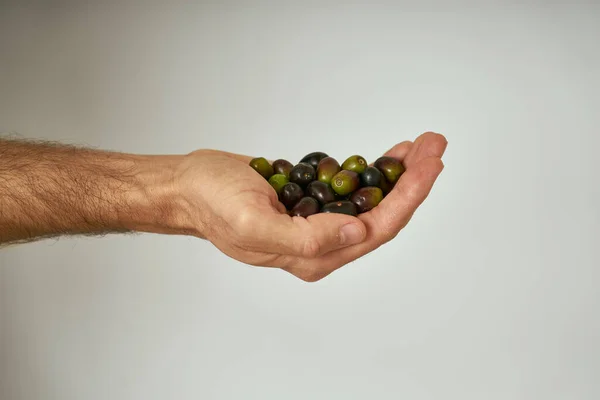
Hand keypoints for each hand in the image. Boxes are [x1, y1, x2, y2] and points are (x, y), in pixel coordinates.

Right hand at [174, 132, 446, 280]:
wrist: (190, 185)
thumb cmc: (212, 204)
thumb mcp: (251, 222)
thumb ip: (305, 238)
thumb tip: (356, 236)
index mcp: (311, 256)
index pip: (375, 230)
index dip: (407, 198)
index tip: (429, 166)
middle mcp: (322, 244)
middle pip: (382, 215)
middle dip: (412, 182)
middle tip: (434, 146)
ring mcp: (320, 222)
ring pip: (373, 201)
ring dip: (400, 174)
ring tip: (423, 145)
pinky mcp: (315, 202)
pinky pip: (354, 189)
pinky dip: (375, 170)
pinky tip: (391, 154)